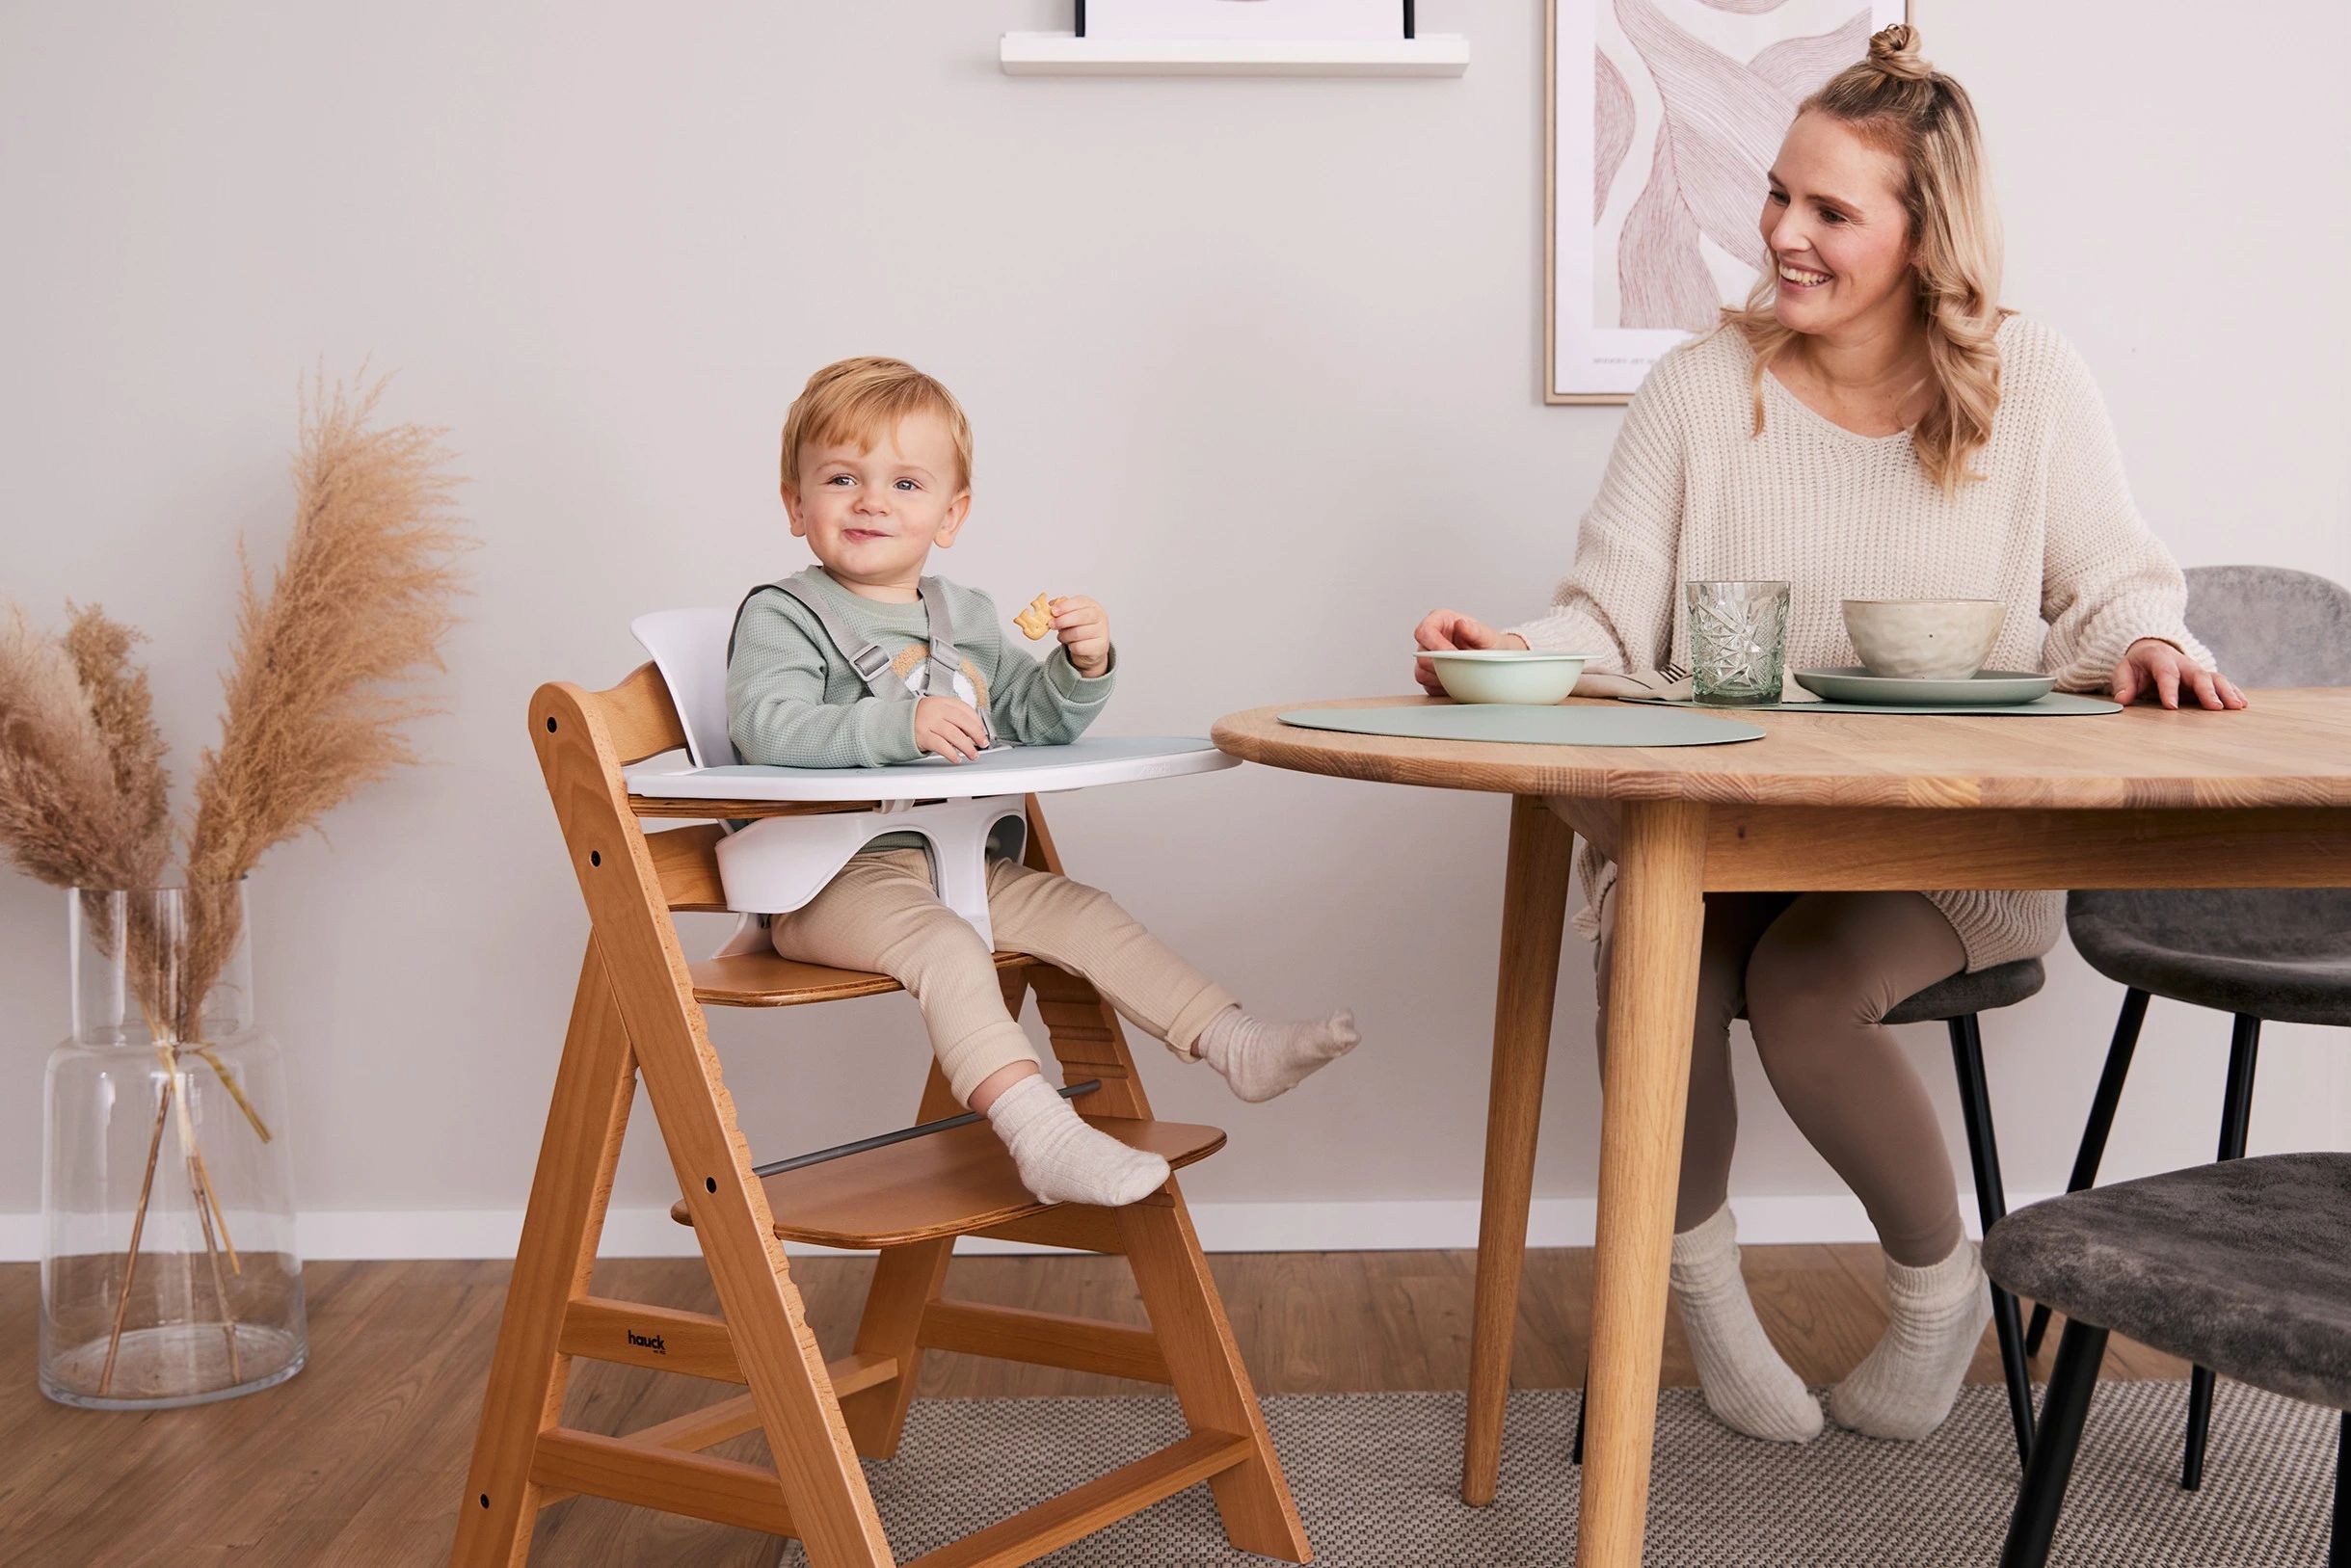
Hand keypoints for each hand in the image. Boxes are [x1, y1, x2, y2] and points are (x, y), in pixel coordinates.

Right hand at [913, 695, 989, 761]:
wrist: (896, 722)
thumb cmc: (920, 718)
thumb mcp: (937, 711)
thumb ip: (954, 717)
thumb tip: (974, 731)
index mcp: (942, 702)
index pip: (965, 709)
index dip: (977, 722)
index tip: (982, 731)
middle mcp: (936, 710)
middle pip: (962, 721)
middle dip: (976, 734)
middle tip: (982, 743)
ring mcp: (929, 722)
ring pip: (954, 734)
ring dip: (967, 747)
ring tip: (972, 754)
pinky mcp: (922, 736)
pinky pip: (941, 745)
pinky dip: (951, 753)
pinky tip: (957, 758)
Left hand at [1051, 595, 1110, 677]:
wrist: (1091, 648)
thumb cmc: (1080, 628)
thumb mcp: (1071, 615)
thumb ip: (1061, 609)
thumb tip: (1050, 605)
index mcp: (1093, 606)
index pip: (1080, 602)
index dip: (1065, 606)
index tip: (1053, 611)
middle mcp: (1100, 617)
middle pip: (1081, 617)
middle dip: (1063, 620)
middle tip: (1051, 624)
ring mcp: (1102, 632)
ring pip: (1078, 633)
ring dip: (1065, 635)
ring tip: (1061, 636)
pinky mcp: (1100, 647)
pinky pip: (1080, 647)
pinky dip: (1071, 647)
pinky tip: (1070, 644)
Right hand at [1412, 609, 1527, 695]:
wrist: (1494, 660)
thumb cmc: (1488, 644)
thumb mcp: (1487, 636)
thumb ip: (1475, 630)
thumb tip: (1461, 624)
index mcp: (1439, 621)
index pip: (1424, 631)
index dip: (1435, 644)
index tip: (1452, 654)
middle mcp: (1430, 639)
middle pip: (1421, 656)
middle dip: (1441, 665)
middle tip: (1461, 667)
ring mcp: (1427, 658)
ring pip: (1421, 673)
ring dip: (1441, 678)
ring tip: (1461, 675)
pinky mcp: (1429, 675)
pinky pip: (1427, 686)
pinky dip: (1441, 688)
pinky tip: (1456, 683)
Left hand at [2110, 638, 2246, 709]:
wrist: (2153, 650)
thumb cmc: (2137, 665)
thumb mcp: (2124, 670)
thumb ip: (2123, 684)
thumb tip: (2122, 700)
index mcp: (2160, 658)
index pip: (2166, 674)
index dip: (2169, 690)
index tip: (2171, 707)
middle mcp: (2183, 663)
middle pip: (2198, 675)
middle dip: (2207, 691)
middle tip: (2215, 708)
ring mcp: (2196, 670)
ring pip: (2215, 678)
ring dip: (2227, 692)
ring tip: (2237, 707)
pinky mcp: (2205, 679)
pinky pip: (2222, 684)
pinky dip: (2233, 692)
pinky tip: (2242, 704)